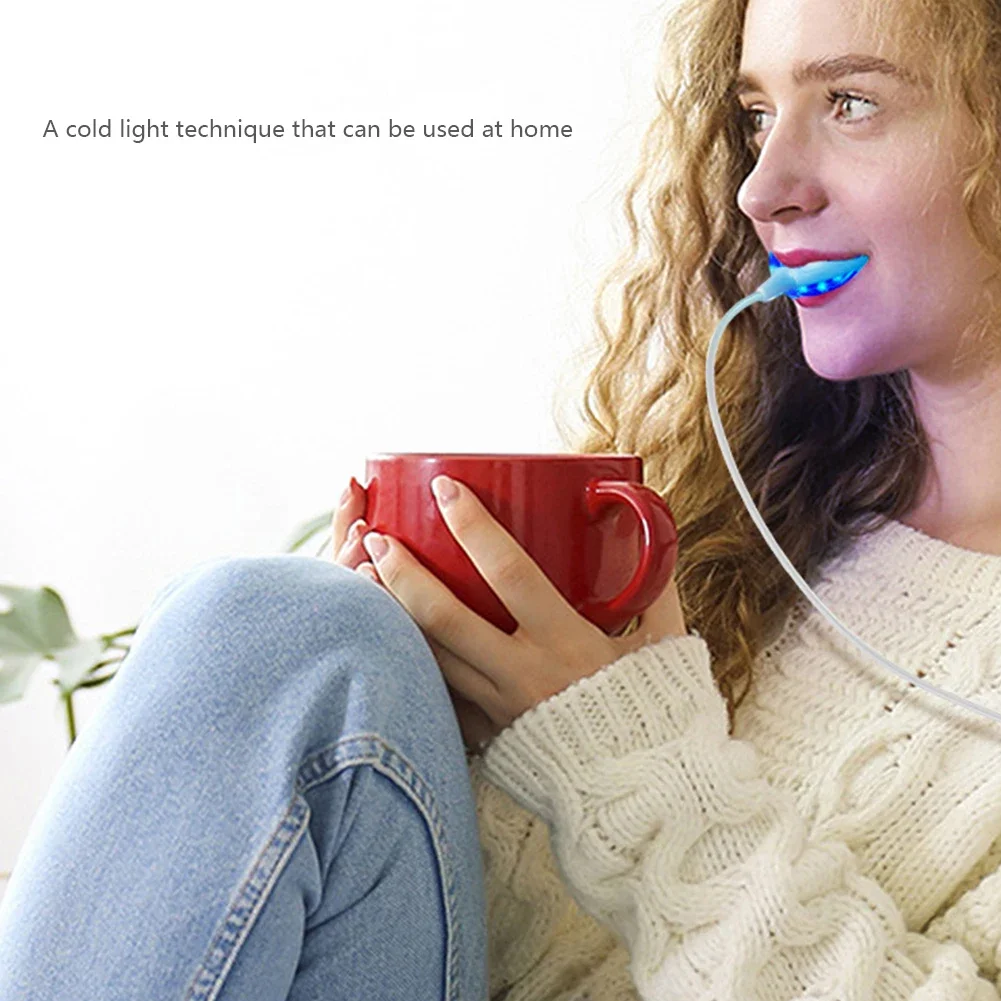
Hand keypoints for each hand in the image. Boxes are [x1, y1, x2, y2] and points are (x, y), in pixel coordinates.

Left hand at [352, 475, 687, 752]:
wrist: (645, 797)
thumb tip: (656, 534)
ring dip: (392, 615)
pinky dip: (411, 662)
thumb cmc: (659, 719)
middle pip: (444, 618)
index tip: (444, 488)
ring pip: (428, 658)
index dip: (471, 526)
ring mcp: (498, 710)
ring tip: (363, 576)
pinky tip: (388, 636)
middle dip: (403, 573)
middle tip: (377, 536)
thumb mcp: (666, 646)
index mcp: (567, 643)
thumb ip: (656, 589)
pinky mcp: (488, 737)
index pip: (507, 571)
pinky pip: (440, 695)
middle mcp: (523, 675)